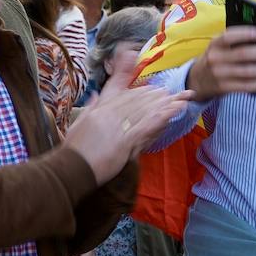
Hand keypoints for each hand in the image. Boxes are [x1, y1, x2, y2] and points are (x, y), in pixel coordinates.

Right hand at [65, 83, 193, 180]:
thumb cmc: (73, 151)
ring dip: (167, 103)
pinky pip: (149, 126)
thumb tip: (96, 96)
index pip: (125, 95)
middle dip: (158, 96)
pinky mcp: (126, 140)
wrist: (71, 169)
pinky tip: (177, 110)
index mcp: (100, 109)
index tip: (154, 87)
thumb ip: (90, 108)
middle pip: (139, 101)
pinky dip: (164, 116)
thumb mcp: (79, 124)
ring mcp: (119, 126)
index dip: (142, 91)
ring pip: (147, 110)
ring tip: (184, 98)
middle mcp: (110, 113)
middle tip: (174, 93)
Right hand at [186, 26, 255, 98]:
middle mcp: (215, 58)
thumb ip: (234, 43)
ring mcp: (220, 74)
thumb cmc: (215, 59)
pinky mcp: (225, 87)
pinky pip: (246, 86)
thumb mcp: (218, 47)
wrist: (198, 80)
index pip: (228, 37)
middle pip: (243, 54)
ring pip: (248, 71)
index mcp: (215, 44)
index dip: (245, 34)